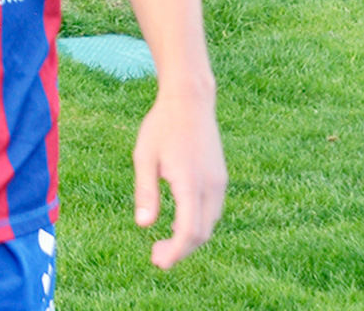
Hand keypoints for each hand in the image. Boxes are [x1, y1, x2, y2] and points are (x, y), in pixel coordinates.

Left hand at [132, 88, 226, 269]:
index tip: (159, 262)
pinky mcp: (220, 178)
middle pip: (201, 233)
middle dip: (180, 250)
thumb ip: (145, 191)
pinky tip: (178, 224)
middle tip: (156, 257)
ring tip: (164, 244)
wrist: (190, 101)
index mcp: (190, 182)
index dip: (175, 251)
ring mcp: (219, 182)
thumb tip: (144, 225)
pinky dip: (197, 224)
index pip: (189, 230)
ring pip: (209, 223)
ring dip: (189, 238)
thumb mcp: (144, 156)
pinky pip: (211, 211)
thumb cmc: (161, 126)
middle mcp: (210, 186)